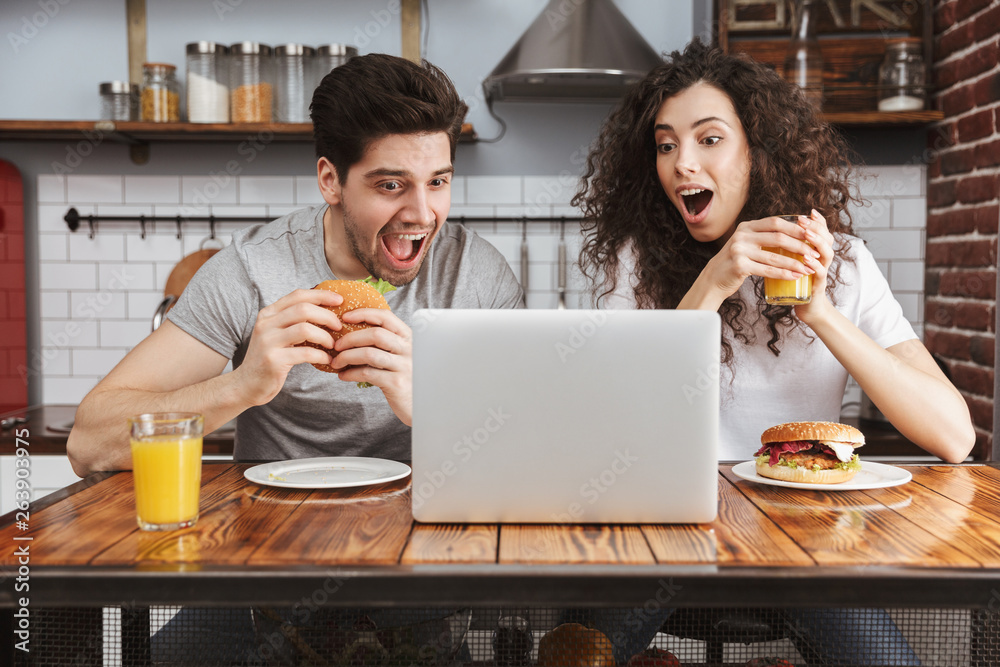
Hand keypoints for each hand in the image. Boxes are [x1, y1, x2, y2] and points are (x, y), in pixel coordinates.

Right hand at [235, 288, 343, 405]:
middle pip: (303, 309)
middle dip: (327, 316)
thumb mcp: (277, 334)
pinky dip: (321, 355)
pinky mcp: (273, 360)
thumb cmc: (270, 358)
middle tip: (339, 327)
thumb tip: (326, 310)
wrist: (246, 384)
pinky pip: (305, 352)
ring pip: (305, 329)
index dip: (321, 295)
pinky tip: (327, 360)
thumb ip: (293, 321)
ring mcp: (268, 342)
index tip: (339, 300)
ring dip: (325, 337)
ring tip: (333, 345)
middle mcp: (266, 324)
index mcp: (268, 314)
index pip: (297, 296)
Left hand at [329, 308, 412, 425]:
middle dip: (350, 338)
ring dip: (346, 356)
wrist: (422, 405)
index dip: (364, 314)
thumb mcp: (402, 356)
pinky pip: (367, 373)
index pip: (386, 317)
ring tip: (336, 362)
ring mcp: (404, 366)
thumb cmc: (407, 378)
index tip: (346, 317)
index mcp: (409, 337)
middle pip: (375, 334)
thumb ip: (386, 344)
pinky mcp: (397, 383)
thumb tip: (352, 334)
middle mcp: (409, 349)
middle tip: (336, 346)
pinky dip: (350, 373)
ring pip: (369, 354)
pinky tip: (343, 376)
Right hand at [700, 214, 819, 302]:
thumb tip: (794, 232)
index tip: (812, 235)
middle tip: (815, 253)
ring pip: (774, 256)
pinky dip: (784, 274)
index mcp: (746, 227)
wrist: (713, 279)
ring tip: (809, 268)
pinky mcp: (739, 266)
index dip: (795, 228)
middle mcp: (742, 236)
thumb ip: (763, 236)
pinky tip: (795, 276)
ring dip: (795, 263)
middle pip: (778, 237)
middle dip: (800, 245)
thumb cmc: (735, 262)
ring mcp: (739, 250)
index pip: (775, 222)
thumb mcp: (746, 243)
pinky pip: (767, 270)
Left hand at [792, 209, 836, 323]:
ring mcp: (822, 273)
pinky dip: (814, 266)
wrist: (804, 307)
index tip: (807, 212)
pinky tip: (806, 260)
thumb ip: (788, 248)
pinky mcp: (818, 286)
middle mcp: (822, 260)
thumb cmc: (796, 282)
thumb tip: (772, 232)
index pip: (822, 232)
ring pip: (827, 254)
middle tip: (803, 219)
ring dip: (817, 243)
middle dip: (816, 227)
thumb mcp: (792, 262)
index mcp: (816, 253)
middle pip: (827, 239)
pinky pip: (820, 274)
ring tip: (806, 234)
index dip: (818, 221)